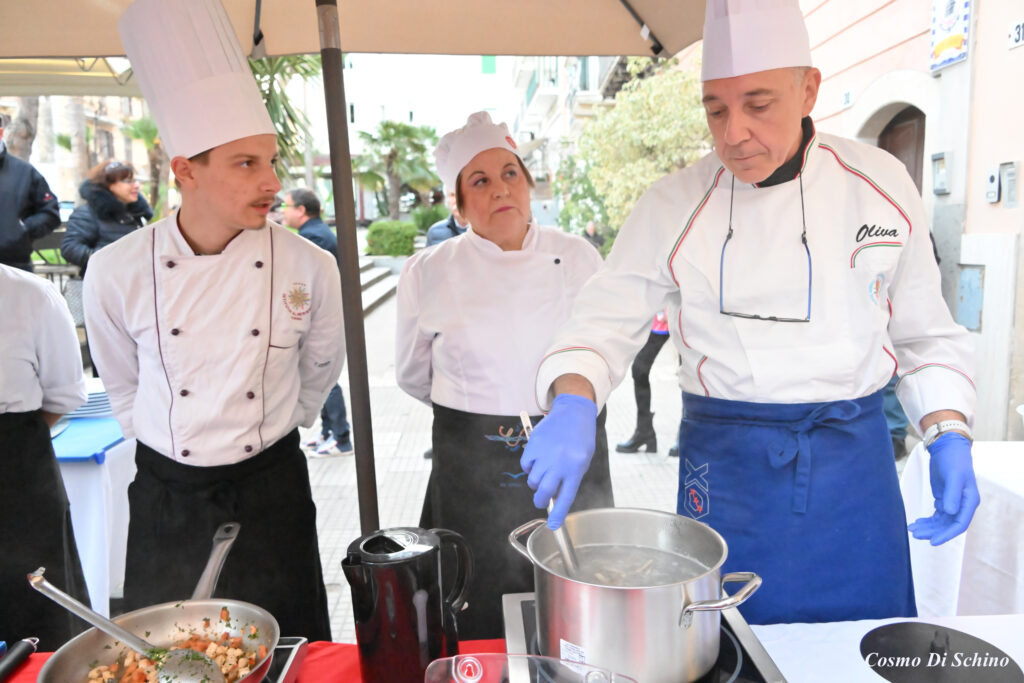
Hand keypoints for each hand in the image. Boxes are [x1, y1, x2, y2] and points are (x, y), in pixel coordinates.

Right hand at [520, 394, 596, 529]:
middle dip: (541, 500)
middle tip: (541, 500)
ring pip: (533, 480)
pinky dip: (529, 467)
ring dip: (536, 482)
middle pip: (544, 491)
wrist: (573, 412)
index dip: (558, 514)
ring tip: (543, 473)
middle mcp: (559, 463)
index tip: (553, 525)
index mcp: (575, 468)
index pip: (565, 497)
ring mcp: (545, 454)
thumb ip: (570, 479)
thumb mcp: (582, 460)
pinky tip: (537, 460)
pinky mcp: (533, 445)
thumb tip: (555, 497)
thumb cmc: (580, 438)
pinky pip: (526, 465)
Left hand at [908, 433, 979, 544]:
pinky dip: (926, 521)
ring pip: (940, 522)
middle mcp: (963, 505)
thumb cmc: (953, 461)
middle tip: (915, 534)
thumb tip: (949, 513)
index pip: (959, 524)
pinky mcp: (944, 500)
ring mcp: (953, 503)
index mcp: (969, 502)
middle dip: (932, 532)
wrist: (948, 449)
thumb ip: (952, 494)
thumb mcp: (953, 476)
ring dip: (927, 527)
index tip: (932, 541)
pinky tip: (916, 523)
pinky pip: (936, 516)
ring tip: (912, 529)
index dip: (946, 535)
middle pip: (948, 526)